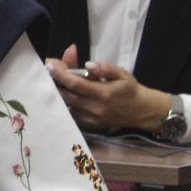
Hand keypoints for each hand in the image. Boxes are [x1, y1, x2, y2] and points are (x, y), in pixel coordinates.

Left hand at [45, 44, 170, 132]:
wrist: (140, 111)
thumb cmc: (129, 89)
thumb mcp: (121, 73)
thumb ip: (105, 68)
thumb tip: (87, 64)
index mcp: (104, 94)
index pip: (76, 84)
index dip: (60, 74)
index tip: (49, 65)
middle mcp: (95, 108)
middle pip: (66, 95)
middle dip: (55, 81)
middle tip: (49, 69)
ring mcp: (90, 119)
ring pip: (66, 104)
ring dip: (58, 91)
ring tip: (55, 79)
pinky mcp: (88, 125)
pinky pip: (70, 112)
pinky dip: (65, 101)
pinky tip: (64, 92)